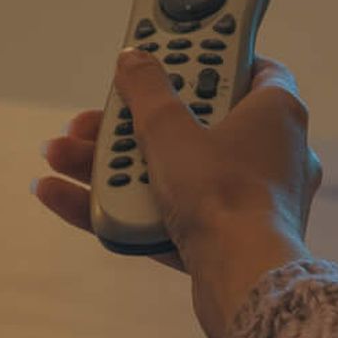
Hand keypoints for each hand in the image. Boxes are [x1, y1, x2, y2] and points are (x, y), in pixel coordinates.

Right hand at [34, 52, 322, 337]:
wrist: (243, 281)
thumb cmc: (223, 194)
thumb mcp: (170, 128)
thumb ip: (147, 90)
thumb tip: (133, 59)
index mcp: (276, 113)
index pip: (250, 68)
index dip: (208, 59)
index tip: (167, 57)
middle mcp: (271, 154)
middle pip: (195, 123)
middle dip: (133, 122)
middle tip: (94, 117)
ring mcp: (250, 200)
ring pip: (175, 171)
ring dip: (114, 164)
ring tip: (61, 156)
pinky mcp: (227, 240)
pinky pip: (170, 212)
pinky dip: (124, 204)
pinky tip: (62, 195)